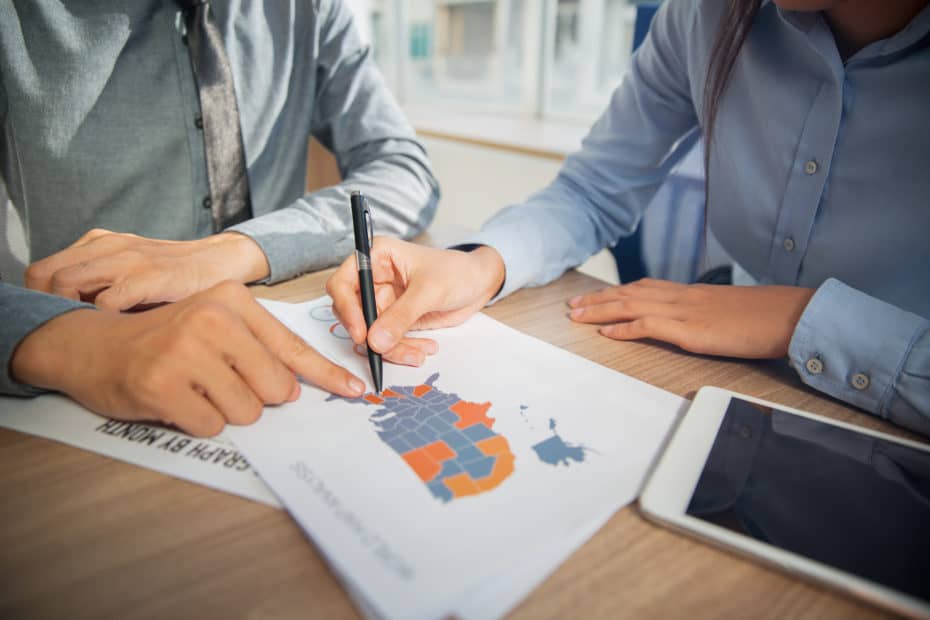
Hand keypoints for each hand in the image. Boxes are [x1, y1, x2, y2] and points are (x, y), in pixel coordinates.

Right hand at [11, 281, 364, 436]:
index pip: (292, 347)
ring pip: (246, 411)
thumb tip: (302, 387)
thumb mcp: (213, 324)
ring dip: (223, 410)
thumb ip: (257, 349)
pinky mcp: (163, 385)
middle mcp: (214, 320)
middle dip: (255, 397)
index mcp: (232, 300)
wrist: (90, 344)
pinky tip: (174, 399)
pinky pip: (211, 425)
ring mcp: (187, 351)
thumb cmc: (163, 338)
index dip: (326, 375)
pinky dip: (196, 422)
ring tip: (194, 387)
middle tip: (220, 382)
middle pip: (276, 388)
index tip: (354, 391)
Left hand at [24, 228, 269, 309]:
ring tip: (85, 333)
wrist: (222, 261)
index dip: (40, 299)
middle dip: (45, 307)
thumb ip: (102, 281)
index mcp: (100, 243)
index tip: (55, 322)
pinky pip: (106, 301)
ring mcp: (128, 258)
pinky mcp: (150, 276)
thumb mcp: (132, 268)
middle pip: (45, 275)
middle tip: (64, 331)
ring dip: (67, 313)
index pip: (43, 269)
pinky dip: (102, 320)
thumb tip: (70, 317)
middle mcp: (108, 245)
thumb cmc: (176, 275)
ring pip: (66, 283)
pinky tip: (115, 333)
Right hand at [326, 237, 504, 362]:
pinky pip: (387, 342)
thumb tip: (375, 341)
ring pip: (370, 333)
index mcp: (376, 257)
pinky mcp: (394, 320)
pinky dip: (402, 350)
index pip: (343, 283)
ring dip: (391, 348)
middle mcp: (374, 279)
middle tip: (385, 350)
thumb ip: (401, 316)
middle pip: (352, 313)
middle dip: (369, 335)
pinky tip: (424, 350)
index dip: (346, 309)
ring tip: (418, 353)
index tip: (360, 333)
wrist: (479, 284)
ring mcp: (383, 302)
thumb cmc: (457, 272)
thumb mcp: (430, 291)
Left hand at [568, 278, 815, 358]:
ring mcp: (685, 312)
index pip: (645, 288)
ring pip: (632, 306)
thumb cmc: (766, 318)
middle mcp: (683, 298)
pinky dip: (624, 329)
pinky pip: (649, 326)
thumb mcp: (729, 313)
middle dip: (598, 300)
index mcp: (692, 293)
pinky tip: (606, 334)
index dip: (617, 292)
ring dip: (600, 311)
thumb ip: (707, 316)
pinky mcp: (691, 331)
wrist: (790, 316)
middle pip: (630, 294)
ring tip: (577, 317)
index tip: (596, 297)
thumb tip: (695, 325)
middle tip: (573, 306)